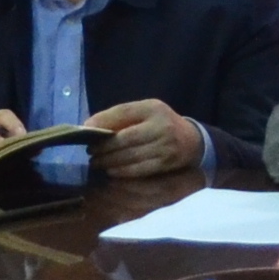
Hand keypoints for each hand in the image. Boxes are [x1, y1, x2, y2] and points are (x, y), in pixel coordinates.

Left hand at [79, 99, 208, 180]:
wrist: (192, 141)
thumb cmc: (161, 124)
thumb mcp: (144, 112)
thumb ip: (120, 116)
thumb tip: (89, 125)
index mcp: (153, 108)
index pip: (124, 112)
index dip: (102, 122)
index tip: (86, 131)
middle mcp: (160, 126)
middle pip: (125, 138)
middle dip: (104, 148)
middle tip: (90, 152)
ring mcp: (165, 146)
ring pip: (130, 156)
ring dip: (110, 161)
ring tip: (97, 162)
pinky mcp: (166, 163)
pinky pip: (139, 169)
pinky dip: (122, 171)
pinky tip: (112, 170)